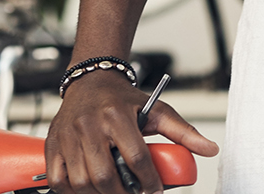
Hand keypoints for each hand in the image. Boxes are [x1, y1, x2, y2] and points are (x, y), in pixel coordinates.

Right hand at [45, 72, 217, 193]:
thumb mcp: (156, 109)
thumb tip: (210, 149)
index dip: (148, 181)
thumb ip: (183, 131)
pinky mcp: (53, 144)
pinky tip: (89, 192)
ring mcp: (68, 135)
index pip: (135, 157)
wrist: (90, 81)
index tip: (155, 191)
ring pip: (81, 181)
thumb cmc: (122, 99)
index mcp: (116, 114)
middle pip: (104, 175)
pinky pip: (58, 179)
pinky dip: (72, 193)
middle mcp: (89, 124)